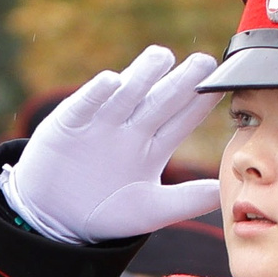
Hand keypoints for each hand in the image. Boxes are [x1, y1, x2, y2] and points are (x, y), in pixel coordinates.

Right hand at [5, 45, 224, 244]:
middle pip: (159, 100)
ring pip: (125, 95)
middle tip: (204, 61)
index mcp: (152, 147)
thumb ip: (186, 201)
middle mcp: (129, 129)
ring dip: (142, 75)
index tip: (223, 86)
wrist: (54, 219)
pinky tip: (112, 80)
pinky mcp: (68, 123)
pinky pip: (84, 104)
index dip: (201, 104)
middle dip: (181, 81)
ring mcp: (100, 123)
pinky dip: (96, 93)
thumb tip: (223, 191)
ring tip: (161, 57)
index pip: (182, 120)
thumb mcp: (149, 210)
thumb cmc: (104, 214)